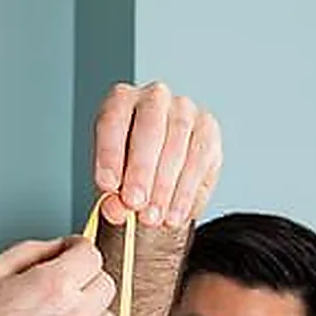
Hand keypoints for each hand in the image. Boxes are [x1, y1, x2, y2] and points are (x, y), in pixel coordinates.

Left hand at [92, 82, 221, 228]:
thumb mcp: (113, 187)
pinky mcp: (208, 131)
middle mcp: (155, 98)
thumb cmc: (129, 173)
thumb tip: (116, 208)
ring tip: (153, 217)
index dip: (109, 154)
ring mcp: (185, 111)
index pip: (113, 120)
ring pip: (177, 145)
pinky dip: (185, 193)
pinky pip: (199, 161)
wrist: (158, 180)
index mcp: (121, 100)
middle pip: (149, 128)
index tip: (107, 186)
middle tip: (134, 203)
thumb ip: (110, 197)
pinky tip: (174, 214)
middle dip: (140, 170)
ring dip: (164, 187)